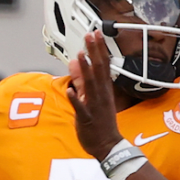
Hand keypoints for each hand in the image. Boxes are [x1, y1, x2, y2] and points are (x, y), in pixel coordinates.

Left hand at [66, 30, 122, 161]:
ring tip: (81, 55)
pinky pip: (81, 108)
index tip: (96, 33)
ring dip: (85, 71)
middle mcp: (101, 96)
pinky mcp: (87, 119)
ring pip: (90, 86)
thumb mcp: (92, 97)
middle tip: (91, 36)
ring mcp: (94, 107)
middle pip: (98, 70)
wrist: (108, 146)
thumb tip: (76, 61)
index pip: (103, 65)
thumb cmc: (101, 123)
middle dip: (94, 53)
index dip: (99, 49)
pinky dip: (76, 100)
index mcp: (104, 90)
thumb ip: (82, 79)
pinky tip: (70, 91)